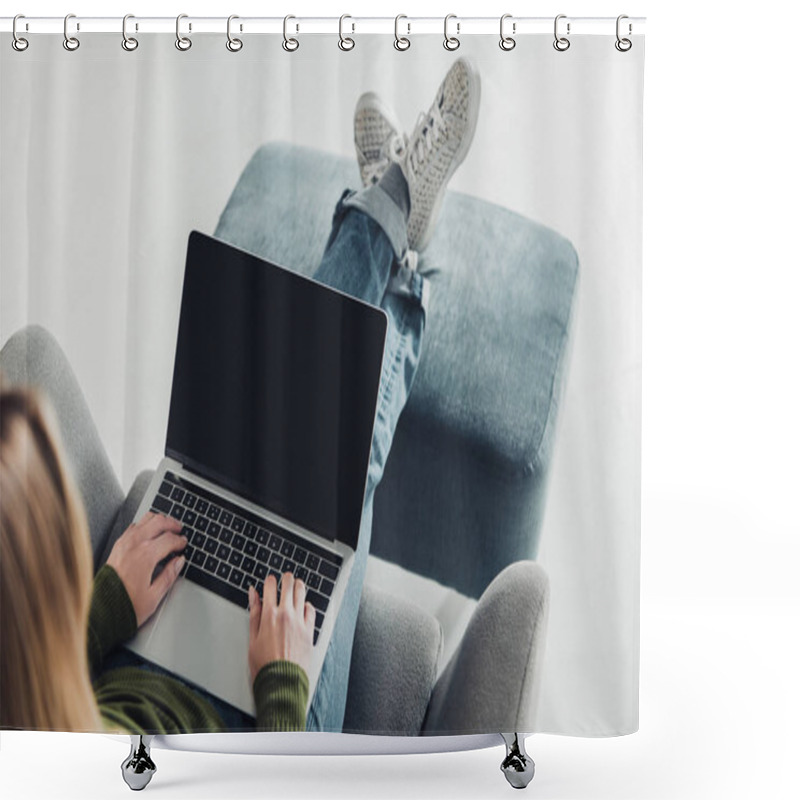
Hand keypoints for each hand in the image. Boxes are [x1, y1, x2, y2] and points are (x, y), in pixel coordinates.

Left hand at [106, 512, 186, 627]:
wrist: (100, 612)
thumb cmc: (124, 606)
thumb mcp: (154, 596)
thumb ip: (169, 575)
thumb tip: (179, 562)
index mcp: (146, 556)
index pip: (170, 539)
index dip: (180, 541)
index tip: (184, 544)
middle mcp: (134, 545)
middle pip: (159, 522)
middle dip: (172, 524)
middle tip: (179, 529)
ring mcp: (124, 543)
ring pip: (145, 519)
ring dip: (159, 521)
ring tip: (166, 527)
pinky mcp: (117, 546)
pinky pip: (134, 526)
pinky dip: (144, 525)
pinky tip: (148, 532)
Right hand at [248, 572, 315, 683]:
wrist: (282, 682)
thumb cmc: (264, 665)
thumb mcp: (252, 639)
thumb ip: (254, 613)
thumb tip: (253, 594)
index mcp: (269, 615)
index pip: (270, 586)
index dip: (269, 581)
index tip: (269, 581)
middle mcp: (286, 614)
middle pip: (289, 584)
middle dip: (286, 579)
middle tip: (285, 579)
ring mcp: (300, 621)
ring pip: (302, 593)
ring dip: (298, 586)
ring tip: (295, 586)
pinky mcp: (310, 630)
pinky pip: (311, 610)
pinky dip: (307, 605)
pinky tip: (303, 607)